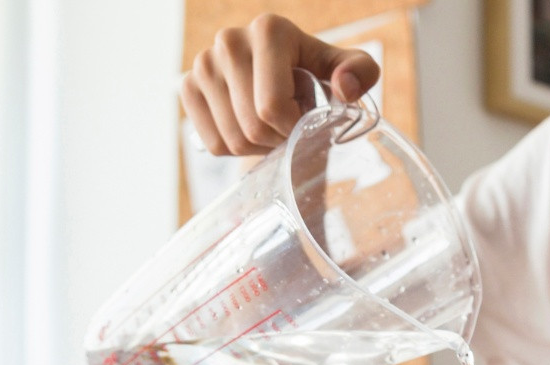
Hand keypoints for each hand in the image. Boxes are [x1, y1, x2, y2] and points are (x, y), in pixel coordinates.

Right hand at [180, 14, 379, 155]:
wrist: (286, 89)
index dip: (292, 127)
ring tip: (271, 125)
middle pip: (252, 125)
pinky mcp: (187, 85)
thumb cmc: (322, 82)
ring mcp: (204, 62)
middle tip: (289, 127)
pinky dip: (235, 148)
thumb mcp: (352, 74)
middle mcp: (229, 39)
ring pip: (232, 138)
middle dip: (277, 138)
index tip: (306, 121)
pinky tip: (249, 126)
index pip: (272, 106)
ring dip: (259, 146)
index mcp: (269, 30)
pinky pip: (213, 143)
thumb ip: (361, 72)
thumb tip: (345, 87)